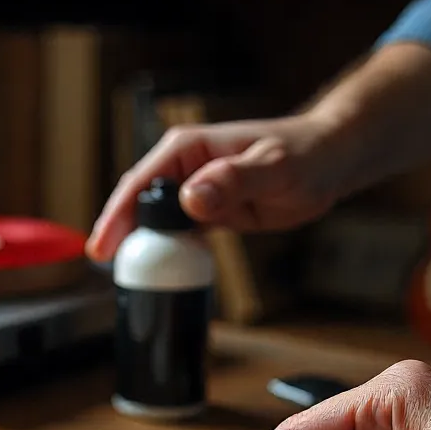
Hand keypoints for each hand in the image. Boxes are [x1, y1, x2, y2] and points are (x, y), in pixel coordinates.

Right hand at [86, 111, 347, 261]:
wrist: (329, 161)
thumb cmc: (305, 155)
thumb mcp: (273, 168)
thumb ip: (232, 180)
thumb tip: (191, 199)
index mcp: (188, 149)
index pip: (140, 184)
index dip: (117, 216)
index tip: (102, 248)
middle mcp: (184, 169)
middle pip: (138, 205)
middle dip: (118, 235)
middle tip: (107, 269)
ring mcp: (193, 192)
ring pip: (154, 224)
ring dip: (141, 249)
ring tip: (126, 280)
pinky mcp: (207, 213)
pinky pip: (177, 236)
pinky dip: (166, 255)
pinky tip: (159, 276)